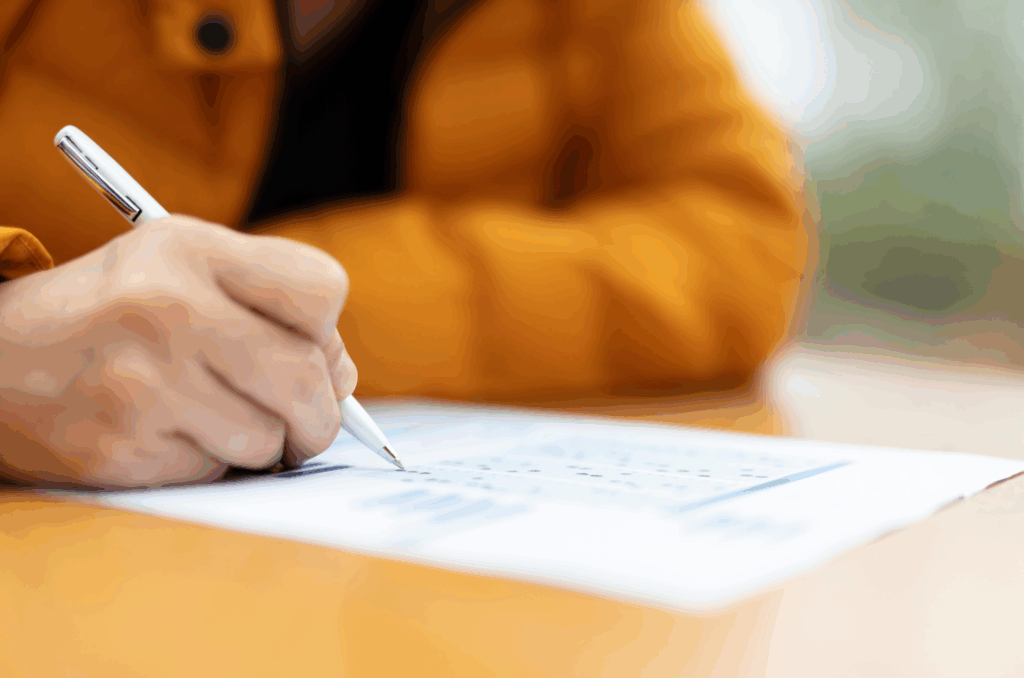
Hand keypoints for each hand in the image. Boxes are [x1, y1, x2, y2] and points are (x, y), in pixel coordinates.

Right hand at [0, 216, 355, 487]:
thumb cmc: (115, 313)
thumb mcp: (182, 267)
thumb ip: (271, 305)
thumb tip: (344, 380)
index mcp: (188, 249)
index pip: (322, 290)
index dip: (326, 329)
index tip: (307, 346)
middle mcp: (168, 309)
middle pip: (308, 378)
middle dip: (319, 411)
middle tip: (300, 416)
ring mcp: (144, 383)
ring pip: (270, 439)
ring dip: (261, 441)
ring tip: (213, 414)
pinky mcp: (124, 449)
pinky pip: (218, 471)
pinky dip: (211, 463)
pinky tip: (169, 434)